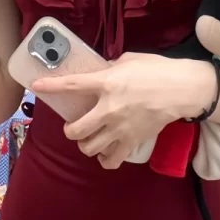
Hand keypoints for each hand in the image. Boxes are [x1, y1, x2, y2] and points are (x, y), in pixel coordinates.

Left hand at [33, 53, 216, 169]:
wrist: (182, 90)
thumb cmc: (157, 70)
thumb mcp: (130, 60)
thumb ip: (110, 67)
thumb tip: (101, 71)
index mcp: (107, 83)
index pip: (72, 86)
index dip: (51, 86)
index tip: (37, 86)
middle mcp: (109, 109)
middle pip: (75, 130)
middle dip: (69, 131)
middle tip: (74, 126)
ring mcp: (120, 128)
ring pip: (89, 148)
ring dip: (85, 145)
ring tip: (90, 139)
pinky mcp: (133, 141)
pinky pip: (111, 160)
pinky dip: (105, 159)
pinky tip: (106, 153)